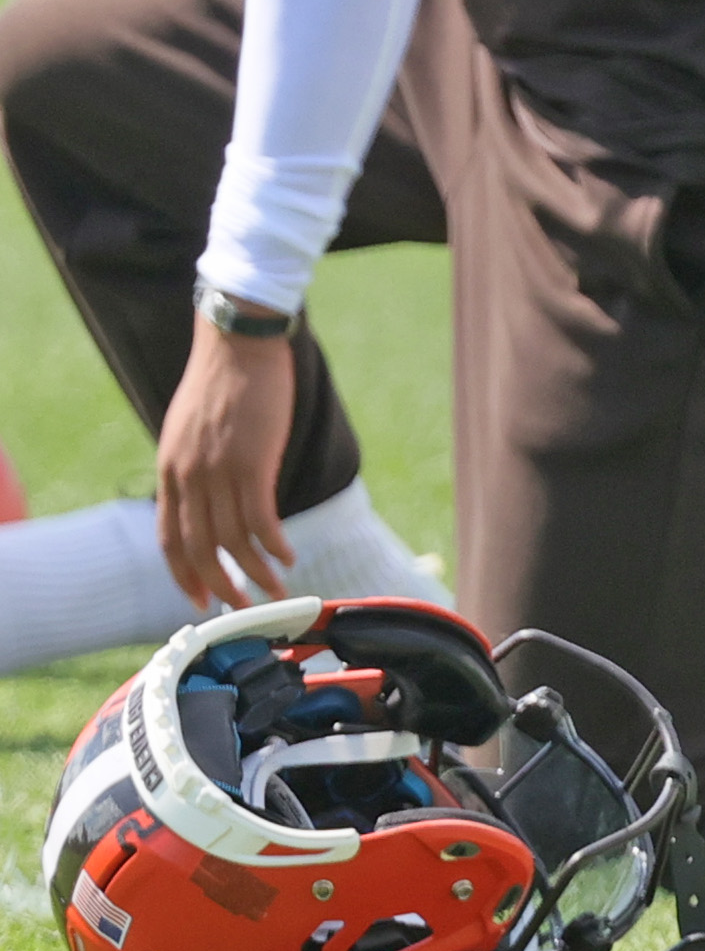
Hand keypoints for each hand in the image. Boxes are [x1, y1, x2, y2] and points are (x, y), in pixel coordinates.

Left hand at [156, 317, 297, 610]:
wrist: (239, 343)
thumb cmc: (223, 381)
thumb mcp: (190, 428)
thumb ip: (193, 465)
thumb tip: (207, 497)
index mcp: (170, 470)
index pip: (170, 538)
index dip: (184, 574)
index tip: (199, 598)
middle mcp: (189, 476)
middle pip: (200, 548)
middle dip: (221, 585)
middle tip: (242, 607)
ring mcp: (220, 470)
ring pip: (233, 540)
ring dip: (255, 572)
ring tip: (277, 590)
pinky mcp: (252, 462)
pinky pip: (261, 518)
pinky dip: (274, 545)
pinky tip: (288, 555)